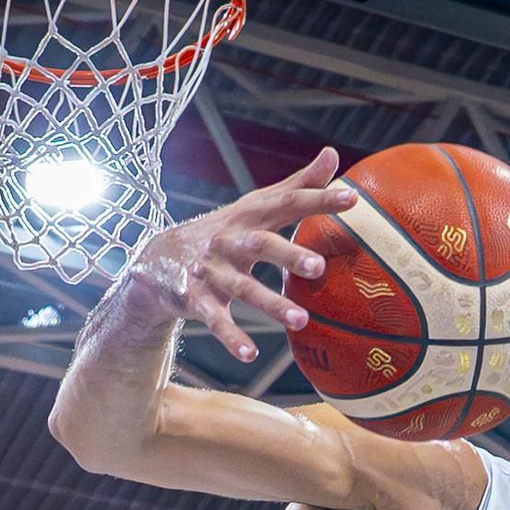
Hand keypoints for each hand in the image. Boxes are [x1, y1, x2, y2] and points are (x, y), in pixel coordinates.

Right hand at [125, 145, 356, 362]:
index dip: (318, 199)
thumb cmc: (225, 232)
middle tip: (319, 267)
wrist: (158, 258)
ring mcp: (212, 271)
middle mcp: (231, 240)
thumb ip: (295, 185)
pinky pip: (216, 321)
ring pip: (243, 288)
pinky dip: (232, 338)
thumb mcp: (256, 206)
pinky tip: (250, 355)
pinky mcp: (197, 299)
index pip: (287, 202)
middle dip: (288, 255)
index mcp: (250, 215)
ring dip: (270, 304)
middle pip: (261, 245)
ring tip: (301, 320)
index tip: (352, 199)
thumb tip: (332, 154)